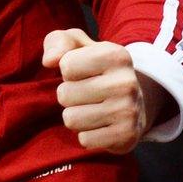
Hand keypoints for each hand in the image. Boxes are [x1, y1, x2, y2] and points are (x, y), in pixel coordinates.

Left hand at [42, 28, 166, 153]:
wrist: (133, 101)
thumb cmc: (95, 69)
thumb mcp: (76, 46)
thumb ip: (57, 42)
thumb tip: (49, 60)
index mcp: (115, 55)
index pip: (66, 65)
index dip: (67, 70)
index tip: (83, 73)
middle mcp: (126, 82)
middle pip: (65, 94)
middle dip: (69, 95)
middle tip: (86, 94)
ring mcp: (129, 110)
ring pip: (71, 119)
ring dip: (76, 116)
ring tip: (92, 108)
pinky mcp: (127, 135)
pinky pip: (85, 140)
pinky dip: (87, 134)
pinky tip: (100, 125)